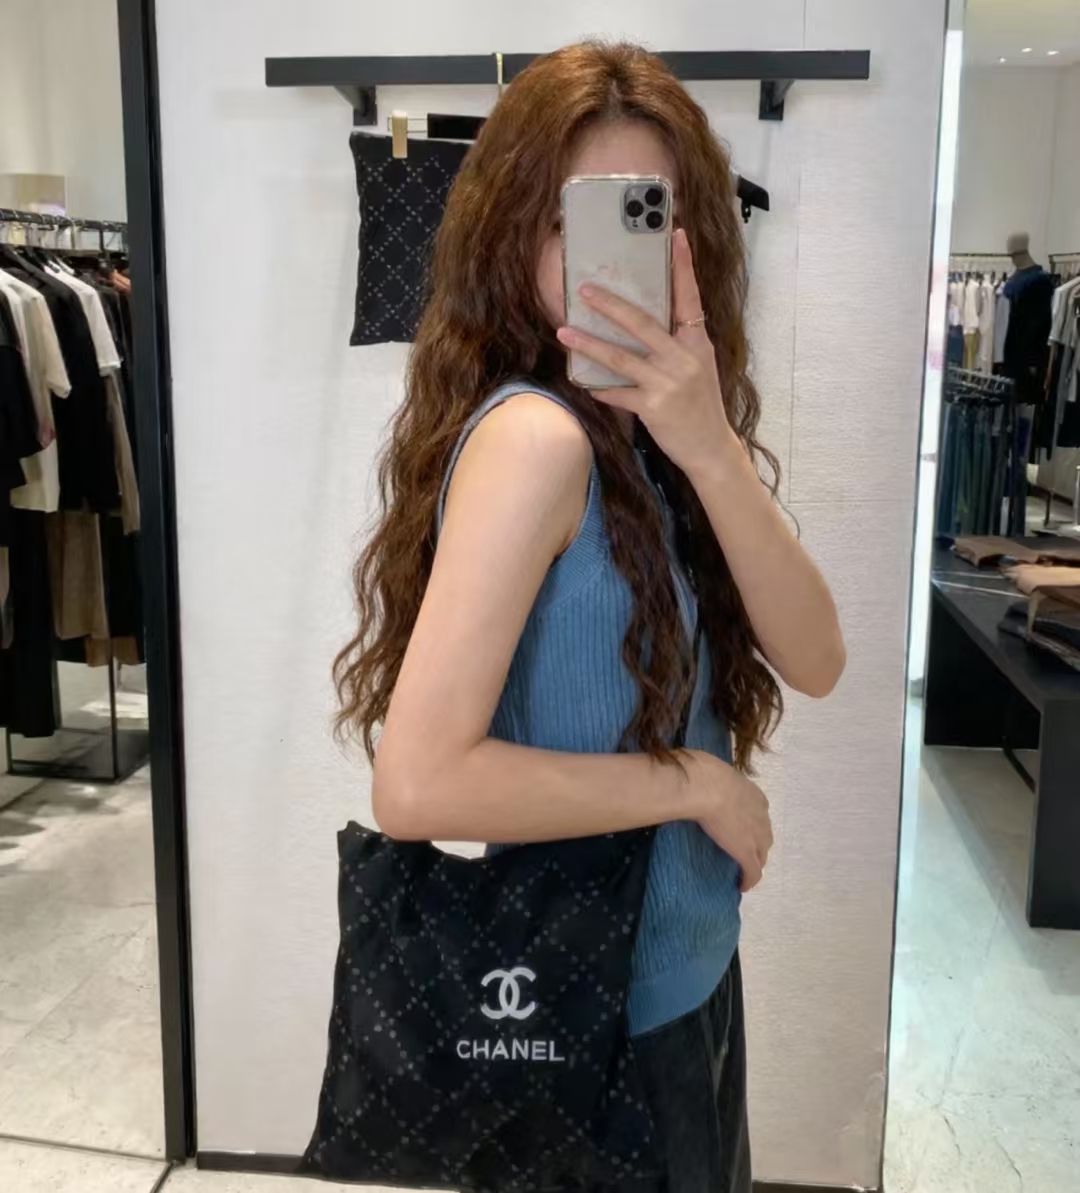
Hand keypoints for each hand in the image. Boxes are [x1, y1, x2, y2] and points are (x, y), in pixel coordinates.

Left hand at [555, 227, 738, 478]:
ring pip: (621, 357)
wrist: (711, 447)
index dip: (683, 267)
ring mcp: (668, 383)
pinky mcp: (653, 407)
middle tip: (586, 289)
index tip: (677, 235)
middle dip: (611, 305)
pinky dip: (600, 388)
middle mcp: (684, 359)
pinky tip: (584, 383)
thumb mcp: (697, 366)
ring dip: (589, 343)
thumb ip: (677, 343)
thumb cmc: (701, 404)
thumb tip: (644, 321)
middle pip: (643, 323)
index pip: (690, 297)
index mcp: (697, 343)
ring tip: (564, 330)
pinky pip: (618, 394)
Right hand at [684, 750, 772, 892]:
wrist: (705, 787)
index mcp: (754, 796)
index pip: (759, 816)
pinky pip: (753, 872)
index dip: (752, 826)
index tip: (741, 830)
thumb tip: (691, 777)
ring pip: (761, 855)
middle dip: (757, 846)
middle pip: (765, 837)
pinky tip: (741, 886)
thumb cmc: (703, 774)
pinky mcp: (747, 853)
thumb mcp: (712, 773)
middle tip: (743, 852)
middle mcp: (761, 817)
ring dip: (754, 862)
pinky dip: (748, 880)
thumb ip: (709, 779)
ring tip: (742, 869)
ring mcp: (756, 836)